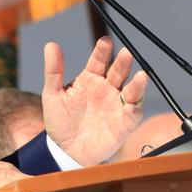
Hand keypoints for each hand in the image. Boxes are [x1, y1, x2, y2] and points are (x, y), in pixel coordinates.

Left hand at [42, 36, 148, 166]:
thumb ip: (53, 71)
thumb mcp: (52, 95)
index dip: (103, 51)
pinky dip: (134, 112)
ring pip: (131, 92)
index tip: (105, 41)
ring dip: (137, 85)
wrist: (64, 149)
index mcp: (90, 79)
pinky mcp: (122, 125)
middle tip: (126, 53)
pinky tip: (131, 107)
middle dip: (123, 63)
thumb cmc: (60, 120)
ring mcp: (116, 106)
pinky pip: (132, 117)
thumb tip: (50, 45)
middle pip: (118, 72)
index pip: (99, 60)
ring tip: (140, 76)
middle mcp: (107, 90)